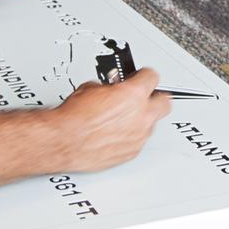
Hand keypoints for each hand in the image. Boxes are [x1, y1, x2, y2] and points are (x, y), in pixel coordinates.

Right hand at [54, 69, 171, 171]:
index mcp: (134, 94)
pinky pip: (139, 141)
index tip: (141, 77)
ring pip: (152, 124)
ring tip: (126, 118)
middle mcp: (142, 115)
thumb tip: (111, 89)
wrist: (64, 141)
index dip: (145, 76)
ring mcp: (139, 136)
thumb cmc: (75, 117)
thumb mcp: (91, 88)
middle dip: (156, 98)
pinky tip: (118, 134)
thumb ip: (110, 87)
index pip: (152, 77)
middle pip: (165, 102)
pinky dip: (132, 136)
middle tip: (146, 96)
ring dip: (143, 119)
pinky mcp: (132, 153)